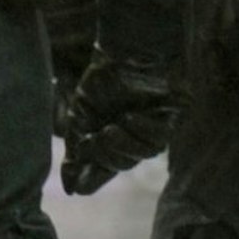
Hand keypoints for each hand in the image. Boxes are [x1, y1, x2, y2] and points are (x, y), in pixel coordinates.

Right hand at [58, 44, 181, 194]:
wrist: (124, 51)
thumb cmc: (102, 80)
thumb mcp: (81, 115)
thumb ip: (76, 148)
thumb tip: (69, 185)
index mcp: (111, 140)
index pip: (102, 169)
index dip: (92, 179)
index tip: (77, 188)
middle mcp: (132, 138)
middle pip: (122, 163)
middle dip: (107, 155)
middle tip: (96, 138)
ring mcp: (152, 129)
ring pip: (143, 154)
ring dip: (124, 145)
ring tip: (111, 129)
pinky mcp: (170, 118)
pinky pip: (159, 136)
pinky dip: (142, 130)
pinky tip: (129, 117)